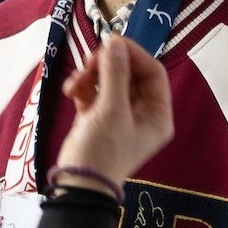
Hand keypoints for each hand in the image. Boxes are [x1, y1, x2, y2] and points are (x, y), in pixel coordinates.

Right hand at [59, 37, 172, 188]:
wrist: (76, 186)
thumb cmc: (103, 149)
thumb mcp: (111, 109)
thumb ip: (114, 72)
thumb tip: (115, 42)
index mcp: (157, 114)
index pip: (153, 72)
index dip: (134, 54)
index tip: (111, 42)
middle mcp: (142, 113)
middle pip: (129, 73)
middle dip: (107, 65)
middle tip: (89, 62)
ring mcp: (119, 115)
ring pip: (108, 80)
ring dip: (90, 75)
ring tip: (74, 83)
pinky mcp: (98, 117)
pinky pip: (94, 92)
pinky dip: (82, 87)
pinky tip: (70, 92)